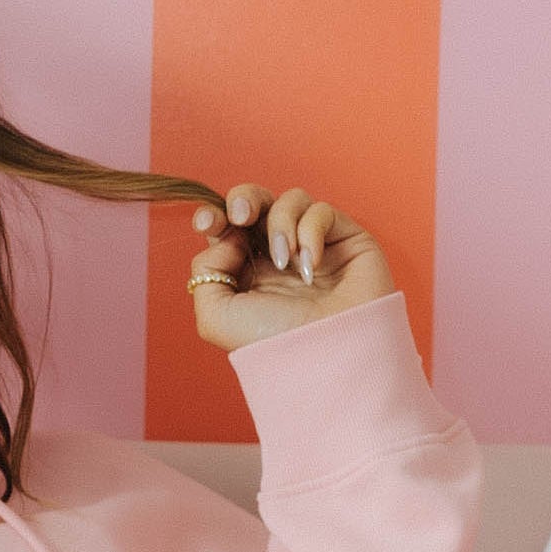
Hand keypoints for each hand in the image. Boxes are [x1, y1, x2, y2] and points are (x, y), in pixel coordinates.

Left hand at [186, 181, 397, 350]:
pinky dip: (311, 232)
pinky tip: (310, 267)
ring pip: (290, 200)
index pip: (228, 228)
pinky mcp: (345, 240)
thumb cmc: (275, 341)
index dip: (215, 214)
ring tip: (285, 262)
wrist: (327, 353)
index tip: (207, 223)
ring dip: (280, 224)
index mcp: (248, 273)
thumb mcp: (216, 317)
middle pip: (256, 202)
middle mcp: (279, 257)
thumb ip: (205, 270)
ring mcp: (313, 246)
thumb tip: (225, 237)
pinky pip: (322, 211)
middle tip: (242, 216)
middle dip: (244, 199)